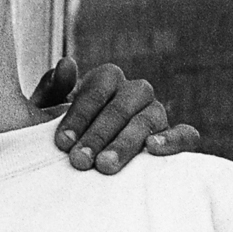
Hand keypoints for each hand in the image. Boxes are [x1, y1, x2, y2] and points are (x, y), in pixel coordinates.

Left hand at [31, 58, 199, 171]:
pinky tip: (152, 150)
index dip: (79, 115)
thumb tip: (66, 65)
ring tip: (105, 166)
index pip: (98, 88)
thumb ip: (51, 93)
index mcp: (107, 80)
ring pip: (147, 120)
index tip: (61, 143)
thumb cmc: (64, 138)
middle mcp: (135, 92)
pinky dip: (173, 140)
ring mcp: (156, 113)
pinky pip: (185, 135)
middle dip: (98, 134)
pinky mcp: (173, 137)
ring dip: (125, 143)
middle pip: (122, 105)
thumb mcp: (47, 116)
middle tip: (79, 161)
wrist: (81, 163)